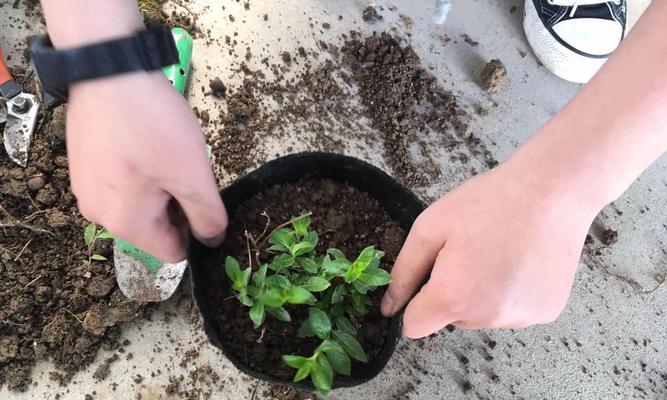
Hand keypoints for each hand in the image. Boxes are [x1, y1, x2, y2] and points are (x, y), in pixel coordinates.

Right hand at [66, 72, 226, 261]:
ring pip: (139, 204)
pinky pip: (121, 184)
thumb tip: (212, 241)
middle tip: (181, 167)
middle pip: (155, 228)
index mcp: (126, 225)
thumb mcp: (193, 175)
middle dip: (176, 204)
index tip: (200, 195)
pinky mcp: (83, 167)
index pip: (173, 251)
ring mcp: (86, 190)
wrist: (108, 71)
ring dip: (159, 186)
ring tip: (162, 152)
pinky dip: (139, 171)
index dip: (196, 230)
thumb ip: (207, 216)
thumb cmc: (152, 125)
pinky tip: (144, 142)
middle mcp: (98, 215)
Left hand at [380, 158, 600, 337]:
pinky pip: (514, 310)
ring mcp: (520, 318)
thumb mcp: (430, 228)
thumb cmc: (486, 203)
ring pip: (483, 315)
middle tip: (469, 252)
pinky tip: (521, 260)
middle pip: (452, 320)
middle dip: (452, 293)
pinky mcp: (546, 312)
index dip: (415, 303)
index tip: (430, 277)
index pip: (414, 327)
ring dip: (482, 294)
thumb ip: (404, 273)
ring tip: (498, 252)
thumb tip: (389, 307)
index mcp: (452, 298)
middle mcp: (486, 318)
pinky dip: (512, 292)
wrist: (551, 190)